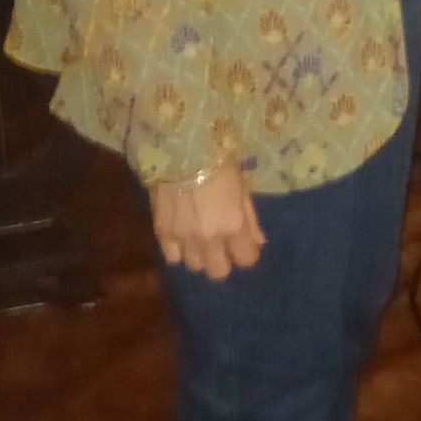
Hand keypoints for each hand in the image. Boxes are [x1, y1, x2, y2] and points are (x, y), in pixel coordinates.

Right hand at [150, 164, 264, 280]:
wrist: (180, 149)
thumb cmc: (219, 162)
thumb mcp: (242, 187)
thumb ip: (250, 219)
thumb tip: (259, 242)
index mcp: (233, 226)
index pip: (246, 260)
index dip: (246, 254)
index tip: (243, 246)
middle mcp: (209, 238)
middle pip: (218, 272)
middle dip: (223, 261)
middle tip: (221, 247)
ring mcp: (183, 238)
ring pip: (194, 266)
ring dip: (199, 256)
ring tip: (199, 240)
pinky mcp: (161, 232)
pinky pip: (171, 258)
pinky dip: (178, 251)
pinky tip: (181, 237)